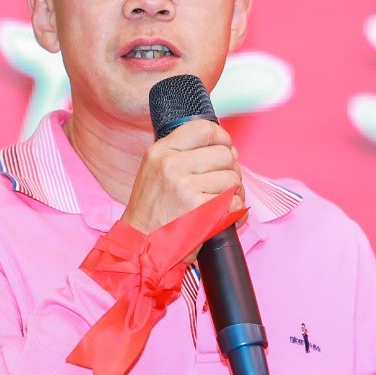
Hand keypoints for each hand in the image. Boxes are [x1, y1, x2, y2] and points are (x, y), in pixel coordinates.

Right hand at [120, 119, 246, 243]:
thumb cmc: (151, 211)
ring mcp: (185, 188)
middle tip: (222, 183)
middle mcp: (171, 166)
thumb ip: (184, 153)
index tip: (225, 148)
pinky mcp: (200, 210)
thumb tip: (228, 147)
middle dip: (230, 169)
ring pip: (232, 179)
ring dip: (233, 191)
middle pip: (224, 154)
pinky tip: (222, 214)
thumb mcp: (155, 170)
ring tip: (219, 201)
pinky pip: (234, 202)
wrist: (140, 245)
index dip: (222, 138)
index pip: (203, 128)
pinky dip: (235, 210)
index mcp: (160, 152)